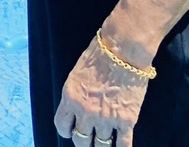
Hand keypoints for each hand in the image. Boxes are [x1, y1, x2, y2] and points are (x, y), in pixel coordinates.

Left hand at [54, 31, 151, 146]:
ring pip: (101, 145)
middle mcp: (85, 112)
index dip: (67, 131)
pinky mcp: (126, 120)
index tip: (71, 131)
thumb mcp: (76, 75)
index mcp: (70, 98)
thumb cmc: (99, 56)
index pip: (62, 126)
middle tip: (88, 141)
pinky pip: (123, 144)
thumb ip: (76, 95)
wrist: (123, 51)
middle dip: (83, 143)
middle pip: (81, 141)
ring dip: (102, 145)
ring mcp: (106, 118)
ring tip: (104, 143)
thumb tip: (77, 109)